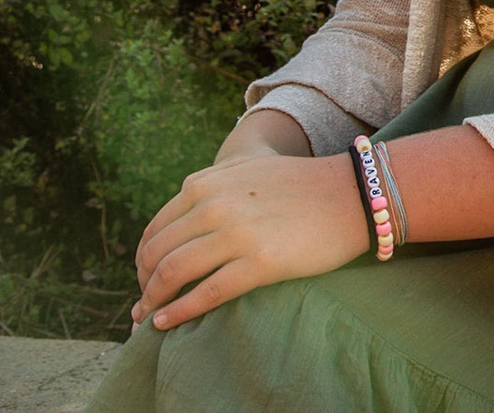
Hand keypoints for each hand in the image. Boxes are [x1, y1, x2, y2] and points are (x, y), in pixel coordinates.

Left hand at [131, 152, 366, 329]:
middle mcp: (213, 205)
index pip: (155, 229)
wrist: (351, 194)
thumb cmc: (301, 185)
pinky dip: (178, 312)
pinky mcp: (260, 263)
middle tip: (145, 303)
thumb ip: (210, 185)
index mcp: (205, 184)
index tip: (146, 279)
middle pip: (157, 254)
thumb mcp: (247, 169)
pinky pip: (206, 294)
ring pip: (172, 273)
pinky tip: (166, 324)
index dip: (143, 260)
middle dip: (144, 284)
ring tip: (149, 317)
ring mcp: (236, 234)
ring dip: (152, 301)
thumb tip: (176, 222)